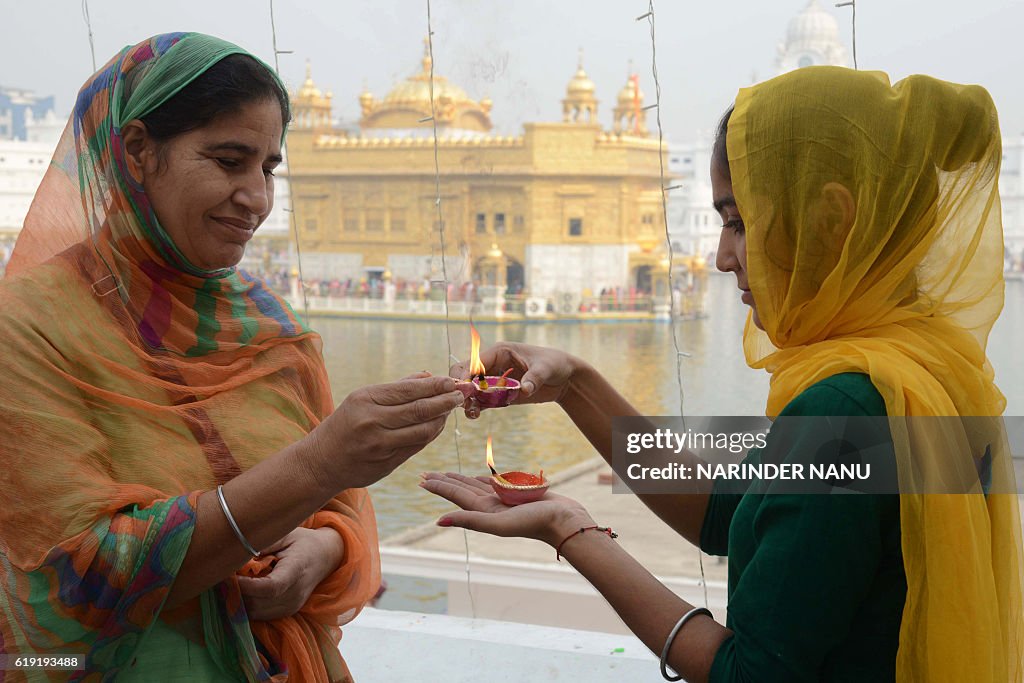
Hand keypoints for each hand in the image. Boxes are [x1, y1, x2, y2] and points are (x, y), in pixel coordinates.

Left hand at [237, 527, 342, 620]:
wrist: (325, 557)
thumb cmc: (303, 542)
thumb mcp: (287, 534)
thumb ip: (265, 543)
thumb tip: (239, 553)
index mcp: (297, 570)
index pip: (270, 587)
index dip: (245, 586)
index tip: (227, 576)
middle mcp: (296, 593)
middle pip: (258, 604)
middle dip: (236, 594)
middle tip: (221, 578)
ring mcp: (292, 606)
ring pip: (255, 613)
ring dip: (238, 602)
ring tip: (229, 585)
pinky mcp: (287, 612)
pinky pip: (260, 616)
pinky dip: (246, 606)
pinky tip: (241, 592)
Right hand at [307, 373, 464, 489]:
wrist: (321, 462)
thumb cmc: (345, 424)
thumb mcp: (362, 398)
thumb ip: (397, 388)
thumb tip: (428, 375)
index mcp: (365, 400)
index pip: (409, 390)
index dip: (435, 386)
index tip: (451, 382)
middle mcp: (372, 422)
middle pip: (419, 410)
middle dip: (445, 401)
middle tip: (460, 394)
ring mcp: (379, 445)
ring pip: (422, 431)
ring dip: (441, 419)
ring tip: (450, 409)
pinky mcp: (386, 464)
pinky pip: (417, 447)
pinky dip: (430, 434)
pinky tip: (437, 424)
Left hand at [419, 471, 593, 546]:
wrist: (564, 521)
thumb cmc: (534, 523)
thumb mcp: (499, 524)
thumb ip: (470, 521)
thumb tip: (438, 521)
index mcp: (483, 511)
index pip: (455, 495)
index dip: (438, 487)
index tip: (422, 479)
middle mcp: (490, 505)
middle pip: (461, 489)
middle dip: (443, 482)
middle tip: (425, 474)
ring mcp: (503, 499)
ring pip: (475, 485)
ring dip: (459, 479)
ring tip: (446, 475)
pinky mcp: (517, 493)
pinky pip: (494, 483)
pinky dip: (482, 479)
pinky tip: (477, 477)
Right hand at [449, 342, 582, 418]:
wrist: (564, 378)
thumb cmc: (554, 364)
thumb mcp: (545, 368)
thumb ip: (533, 378)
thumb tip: (524, 389)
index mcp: (499, 352)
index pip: (474, 361)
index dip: (466, 374)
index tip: (465, 389)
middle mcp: (492, 365)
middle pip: (466, 374)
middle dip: (461, 387)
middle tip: (464, 402)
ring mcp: (494, 380)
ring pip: (471, 389)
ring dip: (467, 400)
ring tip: (471, 413)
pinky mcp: (498, 394)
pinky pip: (481, 400)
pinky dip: (476, 407)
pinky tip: (475, 415)